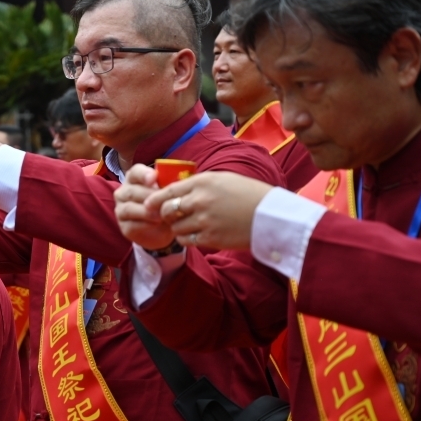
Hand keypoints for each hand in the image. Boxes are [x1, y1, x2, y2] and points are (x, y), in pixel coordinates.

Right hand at [113, 164, 175, 249]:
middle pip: (131, 191)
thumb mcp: (168, 194)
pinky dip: (145, 225)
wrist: (162, 229)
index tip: (154, 178)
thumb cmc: (165, 205)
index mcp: (135, 179)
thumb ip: (169, 186)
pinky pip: (131, 224)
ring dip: (146, 212)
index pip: (135, 172)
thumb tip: (177, 183)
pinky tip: (156, 224)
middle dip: (149, 197)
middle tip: (164, 202)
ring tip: (161, 216)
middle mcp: (124, 192)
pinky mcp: (124, 226)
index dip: (143, 174)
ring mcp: (121, 209)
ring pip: (129, 208)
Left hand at [143, 172, 274, 249]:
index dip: (155, 199)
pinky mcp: (209, 238)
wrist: (271, 216)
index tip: (149, 204)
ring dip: (178, 228)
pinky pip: (186, 240)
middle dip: (165, 215)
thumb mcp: (223, 179)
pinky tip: (196, 235)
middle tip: (171, 217)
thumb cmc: (249, 194)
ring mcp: (204, 220)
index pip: (169, 190)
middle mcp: (200, 200)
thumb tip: (176, 189)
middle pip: (167, 210)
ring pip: (175, 227)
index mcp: (203, 182)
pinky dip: (187, 239)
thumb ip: (198, 184)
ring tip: (190, 226)